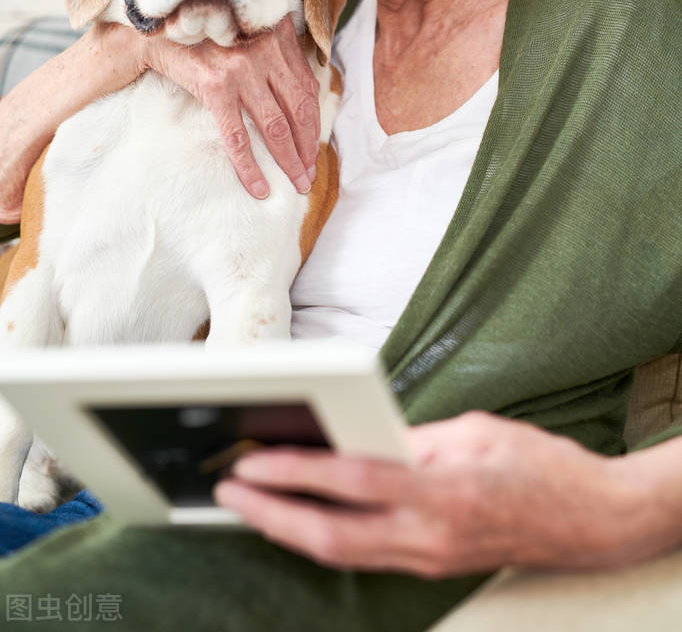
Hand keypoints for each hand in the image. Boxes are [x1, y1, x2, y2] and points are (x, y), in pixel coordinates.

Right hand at [139, 15, 320, 198]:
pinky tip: (258, 187)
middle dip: (308, 149)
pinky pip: (237, 136)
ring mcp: (242, 71)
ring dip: (290, 160)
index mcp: (278, 40)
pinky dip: (250, 166)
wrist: (158, 29)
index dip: (314, 124)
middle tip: (309, 175)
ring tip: (297, 184)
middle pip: (299, 111)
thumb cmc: (205, 34)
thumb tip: (301, 94)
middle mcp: (266, 54)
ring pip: (275, 126)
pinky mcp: (216, 87)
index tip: (313, 149)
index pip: (307, 90)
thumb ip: (276, 53)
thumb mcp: (248, 32)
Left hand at [213, 412, 671, 576]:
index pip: (351, 481)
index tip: (250, 462)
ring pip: (342, 554)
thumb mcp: (475, 431)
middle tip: (227, 494)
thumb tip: (364, 439)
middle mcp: (428, 535)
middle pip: (331, 536)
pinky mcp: (431, 565)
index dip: (294, 473)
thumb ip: (412, 439)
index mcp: (440, 491)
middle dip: (271, 516)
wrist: (590, 521)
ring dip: (289, 531)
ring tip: (250, 508)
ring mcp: (428, 558)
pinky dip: (326, 538)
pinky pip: (365, 556)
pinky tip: (302, 522)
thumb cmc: (540, 466)